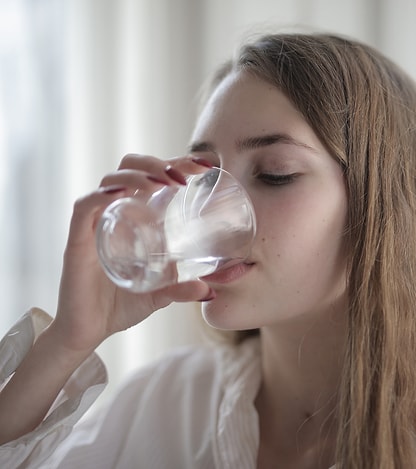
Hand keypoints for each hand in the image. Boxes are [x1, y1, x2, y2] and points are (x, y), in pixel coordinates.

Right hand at [48, 154, 213, 354]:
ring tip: (162, 183)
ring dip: (138, 174)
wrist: (88, 332)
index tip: (205, 166)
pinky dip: (101, 195)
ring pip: (110, 180)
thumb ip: (183, 289)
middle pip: (130, 167)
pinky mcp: (77, 240)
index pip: (153, 176)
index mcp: (134, 217)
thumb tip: (211, 291)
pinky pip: (85, 207)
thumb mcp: (161, 294)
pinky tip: (122, 193)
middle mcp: (114, 213)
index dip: (177, 163)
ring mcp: (95, 224)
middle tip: (183, 176)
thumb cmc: (121, 305)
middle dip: (157, 163)